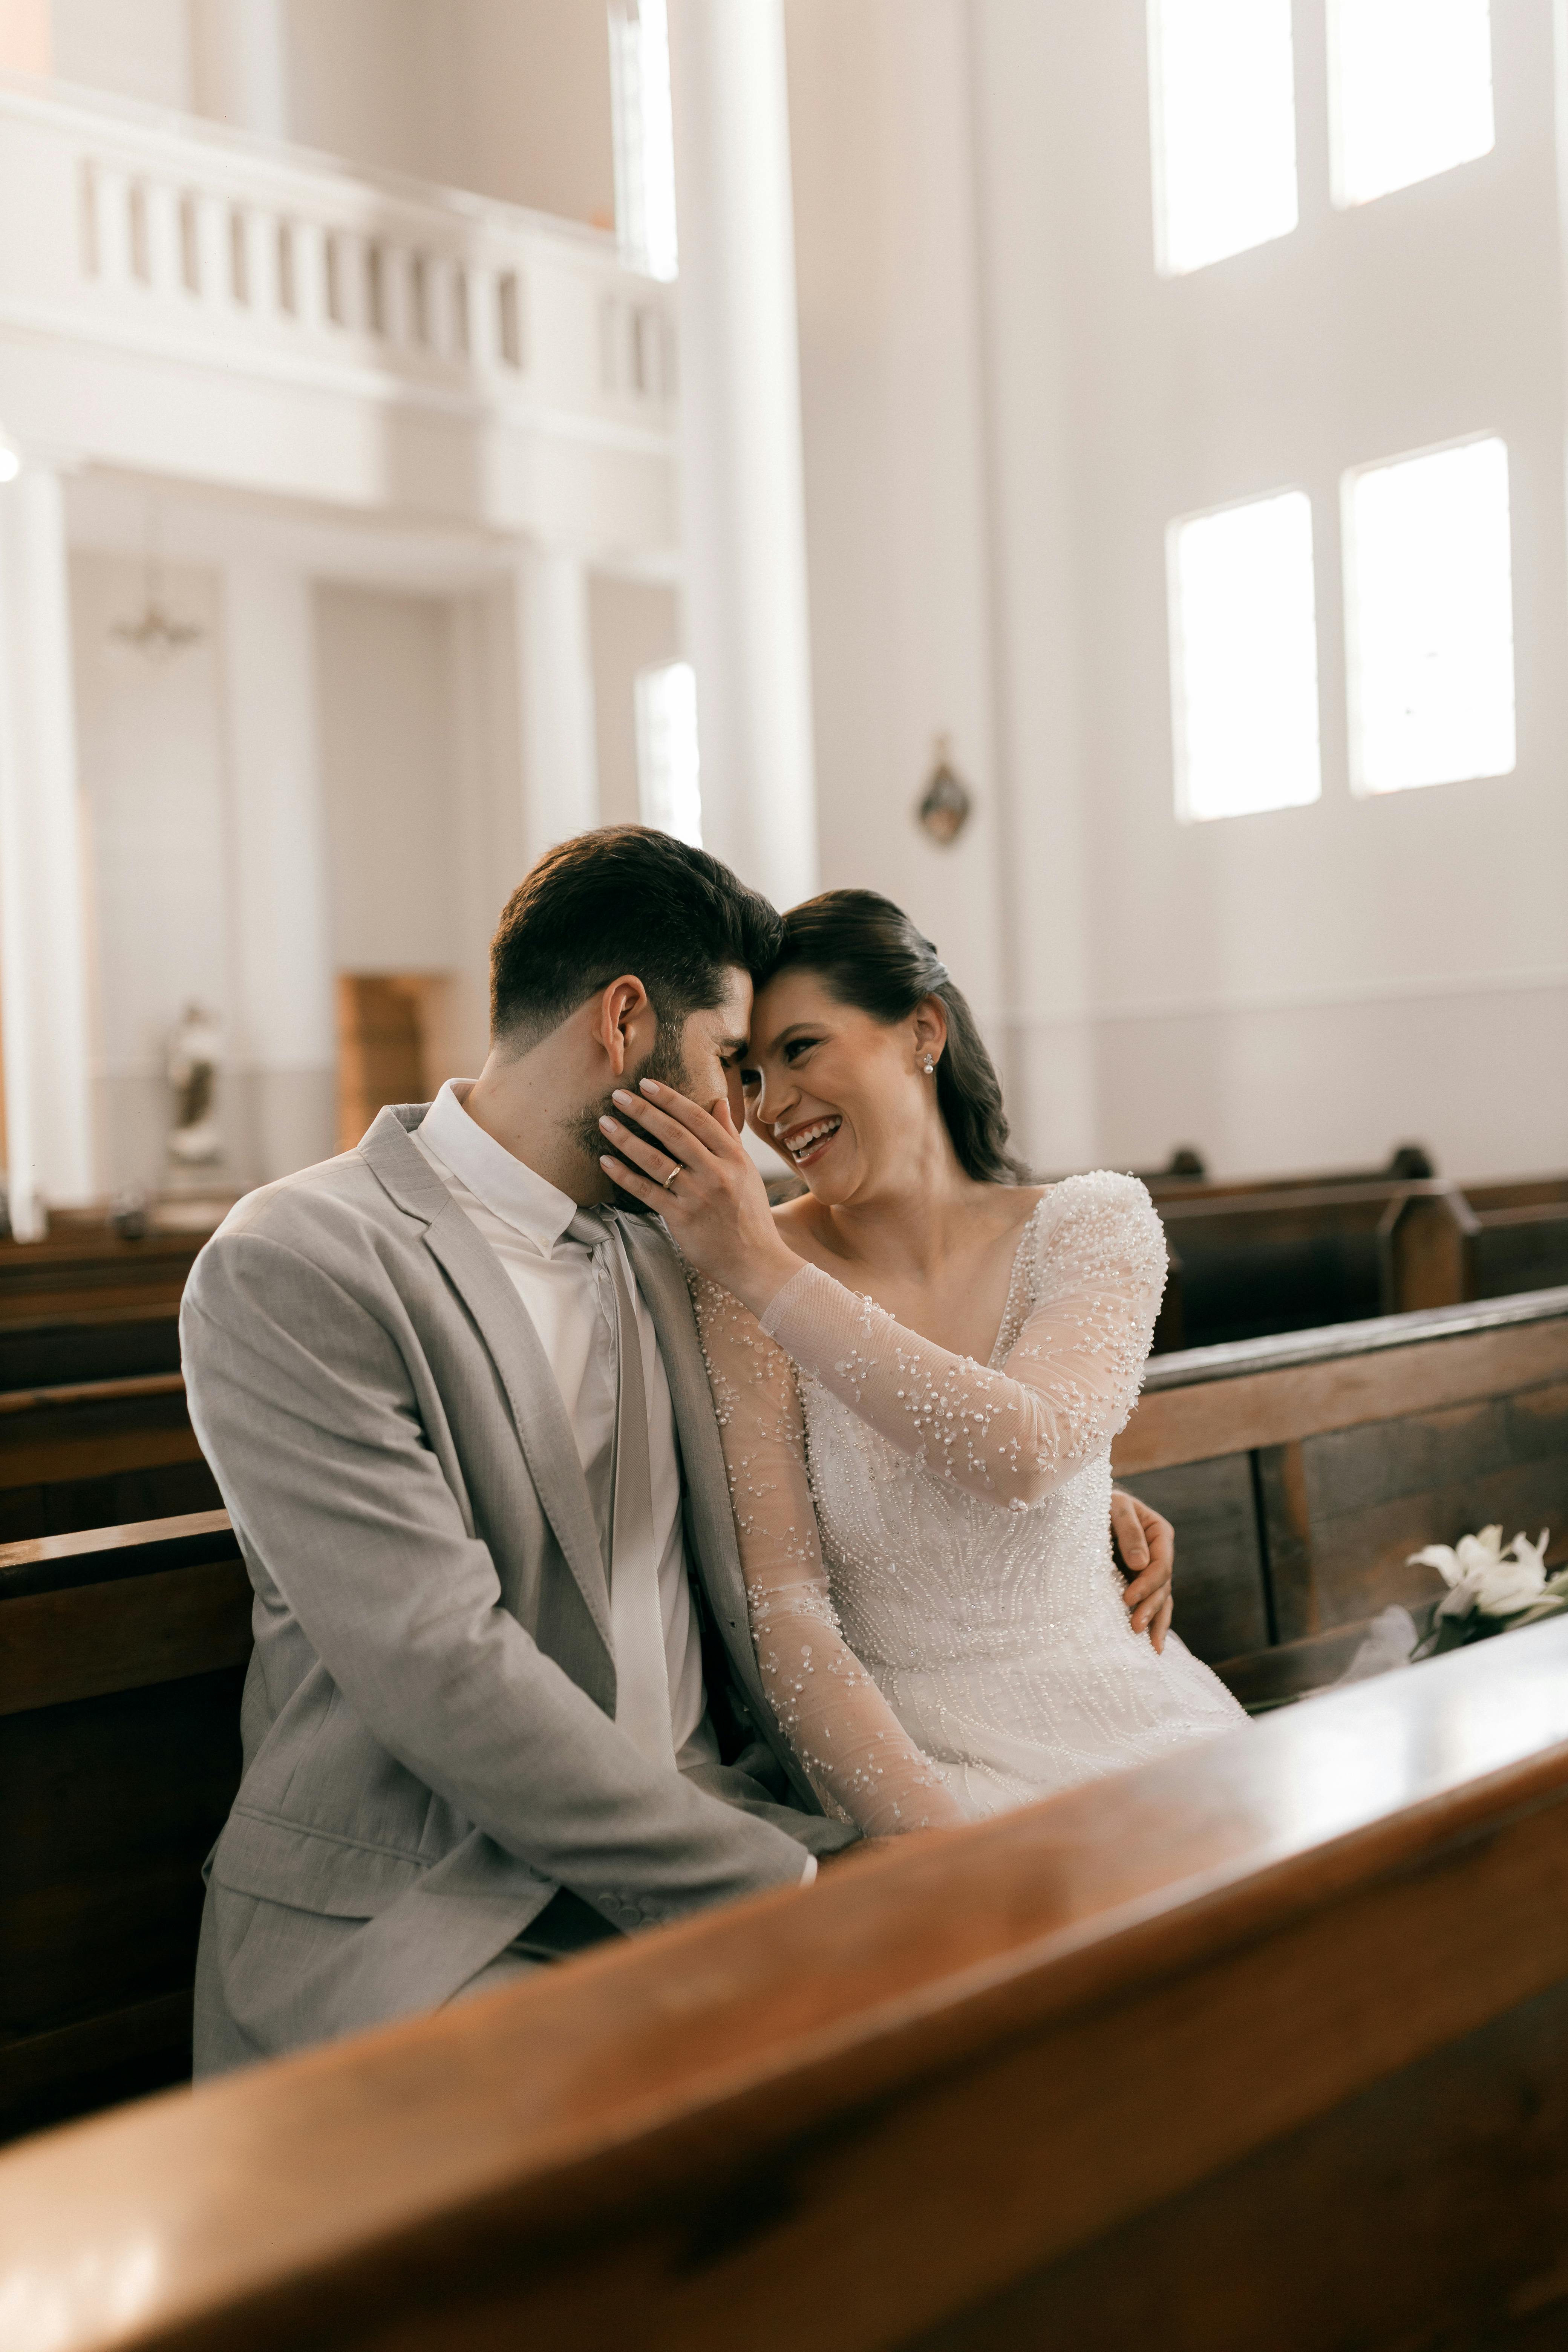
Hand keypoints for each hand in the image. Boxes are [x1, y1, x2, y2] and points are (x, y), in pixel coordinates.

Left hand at [598, 1079, 800, 1314]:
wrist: (756, 1261)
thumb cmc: (750, 1215)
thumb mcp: (747, 1171)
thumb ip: (730, 1136)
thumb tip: (719, 1101)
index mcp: (734, 1157)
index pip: (698, 1119)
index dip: (670, 1099)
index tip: (647, 1084)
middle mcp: (717, 1172)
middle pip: (674, 1133)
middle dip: (643, 1111)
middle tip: (618, 1095)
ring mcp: (698, 1196)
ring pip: (655, 1160)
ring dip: (626, 1139)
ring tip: (605, 1122)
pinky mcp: (681, 1218)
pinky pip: (646, 1191)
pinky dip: (624, 1175)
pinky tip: (606, 1161)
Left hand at [1111, 1488, 1173, 1652]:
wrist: (1087, 1506)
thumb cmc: (1100, 1501)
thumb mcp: (1115, 1506)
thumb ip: (1129, 1531)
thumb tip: (1140, 1564)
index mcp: (1159, 1533)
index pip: (1161, 1564)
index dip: (1147, 1584)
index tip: (1128, 1598)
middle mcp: (1159, 1554)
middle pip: (1163, 1586)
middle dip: (1150, 1608)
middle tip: (1134, 1628)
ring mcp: (1150, 1570)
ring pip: (1161, 1599)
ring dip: (1155, 1622)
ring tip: (1151, 1647)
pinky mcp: (1137, 1582)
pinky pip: (1151, 1603)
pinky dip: (1152, 1622)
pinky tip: (1152, 1644)